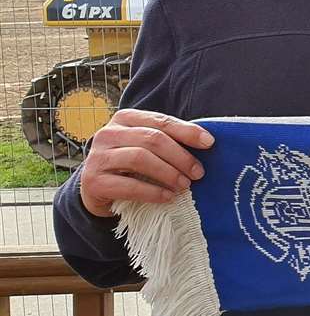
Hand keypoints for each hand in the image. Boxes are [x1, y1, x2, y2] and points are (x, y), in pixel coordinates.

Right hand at [78, 109, 213, 218]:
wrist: (97, 190)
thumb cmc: (130, 166)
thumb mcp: (147, 148)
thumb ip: (168, 141)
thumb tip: (207, 144)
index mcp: (125, 119)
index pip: (161, 121)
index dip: (187, 131)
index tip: (210, 143)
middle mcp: (108, 134)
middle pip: (152, 139)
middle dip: (180, 156)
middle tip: (198, 173)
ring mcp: (98, 157)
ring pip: (140, 158)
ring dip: (168, 173)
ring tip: (185, 185)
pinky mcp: (93, 181)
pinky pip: (128, 185)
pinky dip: (153, 192)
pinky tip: (169, 197)